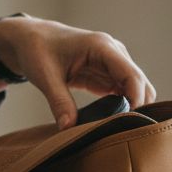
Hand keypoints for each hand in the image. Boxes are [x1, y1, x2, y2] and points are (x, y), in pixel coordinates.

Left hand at [0, 15, 155, 128]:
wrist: (30, 39)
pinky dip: (121, 107)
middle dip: (137, 107)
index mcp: (102, 47)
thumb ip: (59, 102)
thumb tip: (68, 129)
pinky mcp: (106, 74)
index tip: (129, 123)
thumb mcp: (45, 76)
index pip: (131, 76)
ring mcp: (112, 64)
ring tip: (116, 130)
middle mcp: (114, 53)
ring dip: (130, 108)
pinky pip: (123, 93)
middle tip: (124, 132)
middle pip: (140, 84)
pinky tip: (110, 123)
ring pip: (135, 90)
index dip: (136, 100)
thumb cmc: (37, 50)